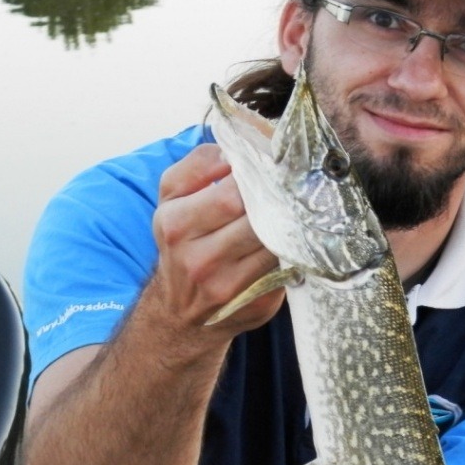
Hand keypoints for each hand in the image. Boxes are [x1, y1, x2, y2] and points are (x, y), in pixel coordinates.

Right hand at [149, 143, 282, 336]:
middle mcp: (198, 258)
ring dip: (287, 225)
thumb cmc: (182, 244)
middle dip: (274, 201)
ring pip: (274, 242)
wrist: (181, 312)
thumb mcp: (172, 200)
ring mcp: (227, 286)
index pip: (229, 194)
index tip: (267, 171)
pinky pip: (284, 269)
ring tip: (292, 211)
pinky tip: (292, 241)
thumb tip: (232, 152)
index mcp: (175, 224)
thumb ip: (196, 166)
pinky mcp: (253, 304)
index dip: (255, 179)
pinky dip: (292, 251)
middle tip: (288, 188)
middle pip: (255, 219)